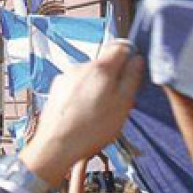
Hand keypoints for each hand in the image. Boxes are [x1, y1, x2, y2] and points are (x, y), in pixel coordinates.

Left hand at [19, 42, 143, 187]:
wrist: (56, 145)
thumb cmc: (91, 129)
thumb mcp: (122, 105)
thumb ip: (131, 78)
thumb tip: (137, 59)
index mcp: (100, 68)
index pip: (120, 46)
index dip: (130, 57)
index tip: (133, 73)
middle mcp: (81, 66)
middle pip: (105, 63)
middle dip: (114, 78)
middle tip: (118, 102)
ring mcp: (66, 76)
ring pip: (90, 75)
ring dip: (98, 88)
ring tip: (99, 113)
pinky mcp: (57, 88)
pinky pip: (76, 85)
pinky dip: (83, 94)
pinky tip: (83, 114)